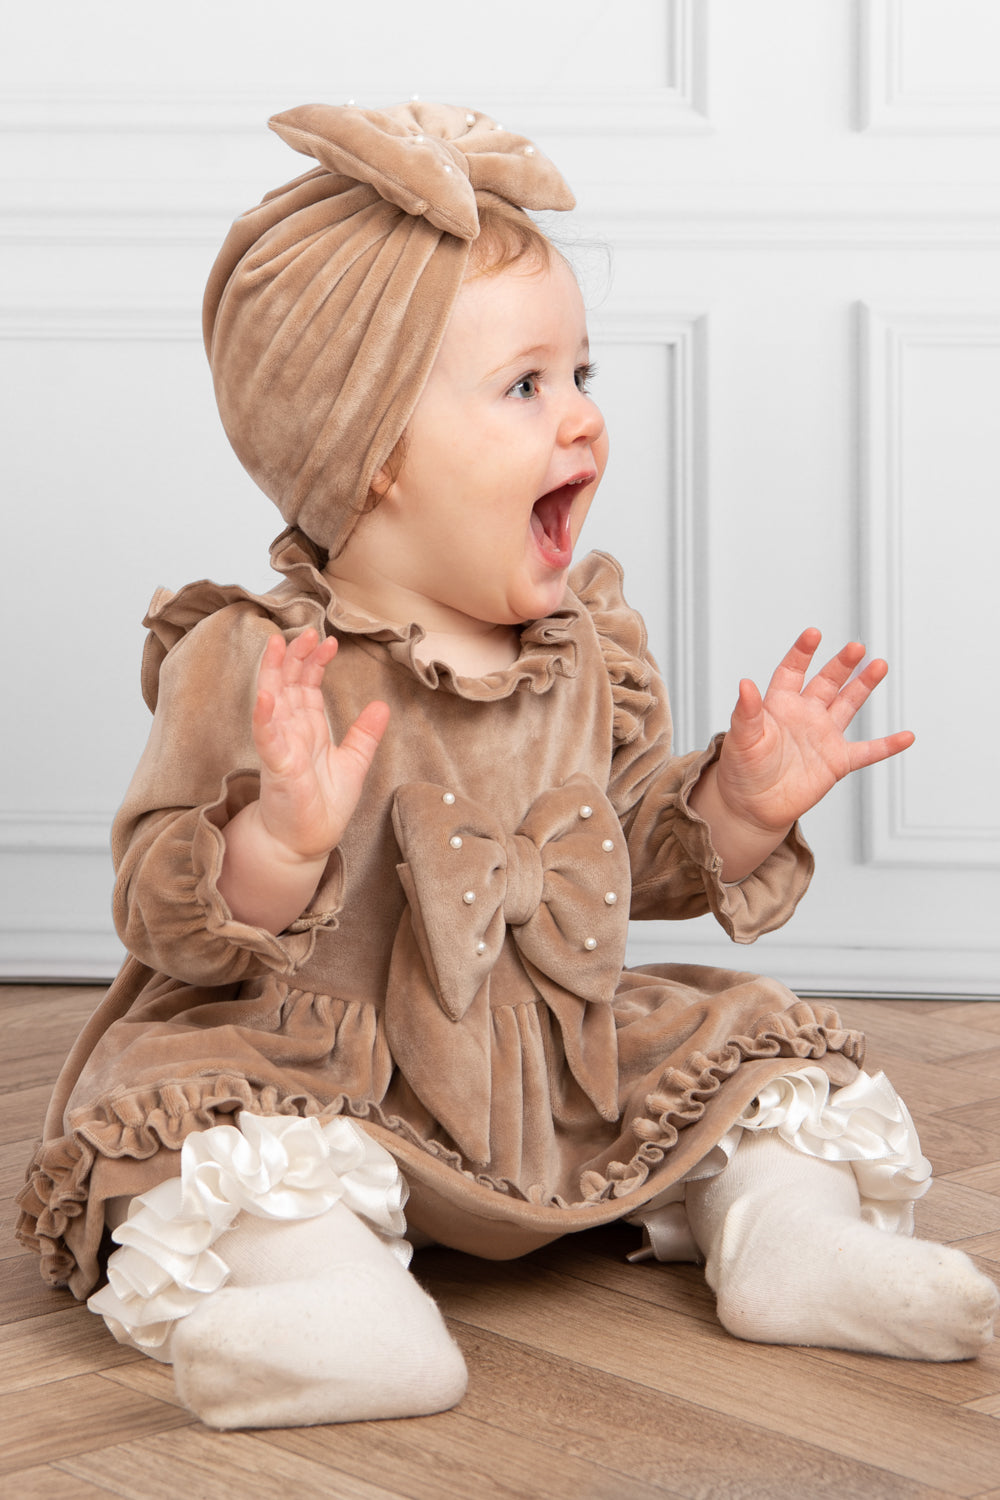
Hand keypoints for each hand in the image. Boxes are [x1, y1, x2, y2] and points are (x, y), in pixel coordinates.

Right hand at [252, 628, 389, 861]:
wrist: (307, 842)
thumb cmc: (323, 806)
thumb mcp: (354, 764)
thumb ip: (365, 735)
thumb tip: (382, 706)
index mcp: (308, 728)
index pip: (307, 685)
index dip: (315, 661)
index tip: (329, 640)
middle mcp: (291, 732)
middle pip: (288, 684)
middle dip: (295, 656)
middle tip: (307, 630)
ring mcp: (281, 746)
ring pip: (271, 701)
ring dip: (273, 673)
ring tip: (276, 645)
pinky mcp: (277, 767)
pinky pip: (267, 737)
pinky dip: (265, 716)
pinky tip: (266, 695)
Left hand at [713, 628, 913, 838]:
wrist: (752, 805)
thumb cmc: (742, 769)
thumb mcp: (742, 739)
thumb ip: (747, 712)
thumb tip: (744, 683)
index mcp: (780, 705)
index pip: (792, 671)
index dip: (802, 653)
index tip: (813, 634)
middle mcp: (805, 715)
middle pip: (827, 682)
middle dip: (842, 664)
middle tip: (856, 647)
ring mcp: (823, 737)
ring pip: (848, 705)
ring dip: (863, 686)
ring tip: (879, 665)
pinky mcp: (837, 762)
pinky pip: (867, 751)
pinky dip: (887, 745)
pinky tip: (906, 736)